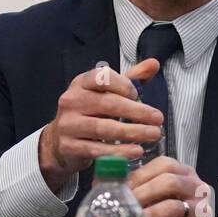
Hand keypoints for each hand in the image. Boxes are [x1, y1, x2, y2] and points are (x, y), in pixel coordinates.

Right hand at [38, 57, 162, 191]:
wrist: (60, 140)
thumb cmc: (89, 113)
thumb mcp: (107, 92)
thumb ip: (131, 79)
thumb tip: (153, 64)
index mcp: (82, 83)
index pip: (103, 78)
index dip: (124, 86)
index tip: (139, 96)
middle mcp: (72, 101)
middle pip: (107, 103)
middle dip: (137, 112)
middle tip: (157, 119)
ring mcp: (68, 124)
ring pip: (103, 127)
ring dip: (132, 132)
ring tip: (152, 134)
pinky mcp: (70, 145)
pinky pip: (98, 149)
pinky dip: (119, 151)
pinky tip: (135, 151)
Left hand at [127, 156, 217, 216]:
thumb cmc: (174, 214)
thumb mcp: (160, 195)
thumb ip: (137, 186)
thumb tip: (99, 183)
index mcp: (184, 173)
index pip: (163, 165)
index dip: (138, 175)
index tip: (119, 187)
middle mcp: (196, 189)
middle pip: (169, 182)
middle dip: (142, 194)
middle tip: (123, 205)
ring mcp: (202, 212)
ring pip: (173, 207)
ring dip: (148, 215)